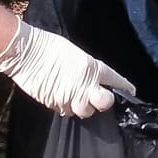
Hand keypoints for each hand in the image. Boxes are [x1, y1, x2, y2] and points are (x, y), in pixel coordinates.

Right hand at [0, 20, 134, 118]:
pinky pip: (67, 111)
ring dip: (84, 107)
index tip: (131, 91)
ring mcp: (70, 97)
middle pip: (105, 103)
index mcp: (92, 68)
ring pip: (85, 111)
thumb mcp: (75, 53)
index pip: (115, 80)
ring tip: (78, 97)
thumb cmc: (48, 46)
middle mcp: (84, 85)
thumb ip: (88, 68)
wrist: (26, 54)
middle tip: (99, 96)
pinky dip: (67, 107)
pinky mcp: (56, 104)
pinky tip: (64, 98)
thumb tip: (92, 77)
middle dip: (104, 102)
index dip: (125, 87)